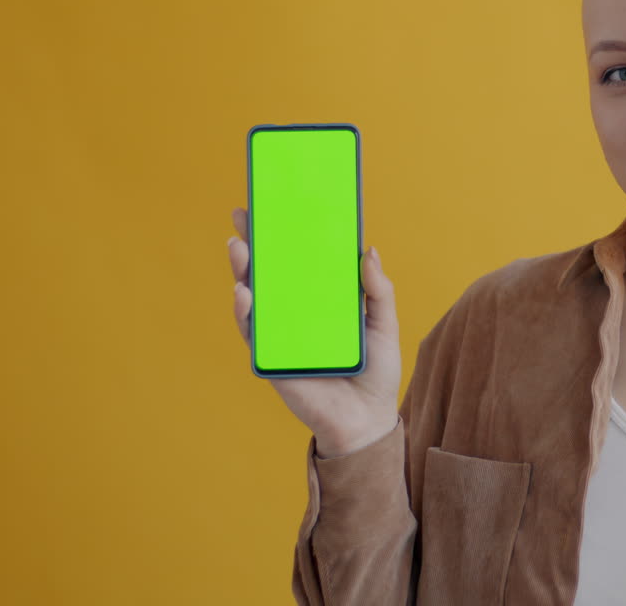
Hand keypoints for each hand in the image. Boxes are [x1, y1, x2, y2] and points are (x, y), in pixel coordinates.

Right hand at [228, 207, 401, 457]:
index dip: (287, 234)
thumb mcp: (385, 325)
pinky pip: (253, 332)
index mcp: (323, 300)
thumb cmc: (376, 373)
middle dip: (254, 243)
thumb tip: (369, 251)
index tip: (275, 204)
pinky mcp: (271, 358)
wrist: (366, 421)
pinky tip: (244, 293)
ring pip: (254, 297)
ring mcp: (281, 334)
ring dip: (243, 271)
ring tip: (239, 247)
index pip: (300, 261)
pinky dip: (246, 313)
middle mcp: (297, 313)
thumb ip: (378, 291)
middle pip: (270, 272)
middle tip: (244, 216)